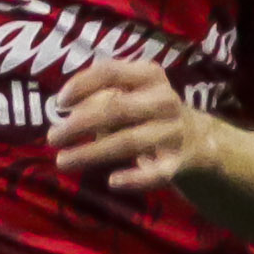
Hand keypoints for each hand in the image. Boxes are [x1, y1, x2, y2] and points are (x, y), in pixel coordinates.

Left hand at [50, 57, 220, 191]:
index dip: (81, 84)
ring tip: (62, 161)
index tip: (60, 102)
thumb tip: (65, 116)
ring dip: (91, 153)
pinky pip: (153, 173)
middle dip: (79, 123)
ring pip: (127, 142)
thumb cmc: (151, 115)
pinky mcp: (178, 163)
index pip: (110, 71)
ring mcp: (173, 131)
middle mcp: (164, 100)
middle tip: (52, 137)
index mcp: (149, 75)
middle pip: (116, 108)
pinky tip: (112, 182)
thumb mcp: (133, 95)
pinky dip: (133, 178)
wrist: (201, 143)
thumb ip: (102, 99)